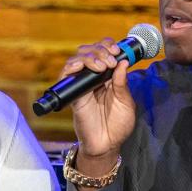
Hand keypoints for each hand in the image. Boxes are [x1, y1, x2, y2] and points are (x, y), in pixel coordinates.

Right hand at [58, 38, 136, 176]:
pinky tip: (80, 67)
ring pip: (77, 59)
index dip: (108, 45)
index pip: (104, 52)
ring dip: (89, 57)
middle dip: (100, 49)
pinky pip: (65, 76)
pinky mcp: (73, 95)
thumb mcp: (126, 102)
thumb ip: (122, 83)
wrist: (107, 145)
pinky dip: (70, 67)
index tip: (116, 50)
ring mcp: (82, 85)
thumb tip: (123, 62)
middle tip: (110, 60)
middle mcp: (94, 78)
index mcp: (108, 77)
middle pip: (89, 51)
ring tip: (101, 66)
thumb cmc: (118, 125)